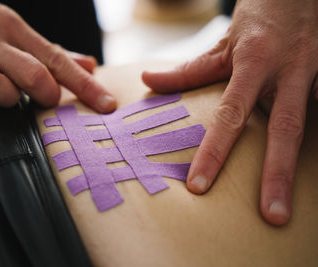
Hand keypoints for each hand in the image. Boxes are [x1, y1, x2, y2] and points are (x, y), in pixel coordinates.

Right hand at [0, 0, 115, 114]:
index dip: (85, 85)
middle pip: (30, 72)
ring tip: (2, 95)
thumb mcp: (13, 29)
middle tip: (47, 99)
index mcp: (11, 27)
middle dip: (46, 93)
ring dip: (5, 97)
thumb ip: (50, 52)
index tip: (108, 105)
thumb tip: (89, 65)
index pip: (57, 60)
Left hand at [142, 0, 317, 225]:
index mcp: (253, 63)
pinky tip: (312, 167)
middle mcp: (288, 70)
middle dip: (278, 175)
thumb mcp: (223, 43)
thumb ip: (190, 70)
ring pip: (315, 120)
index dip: (215, 151)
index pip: (229, 114)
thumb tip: (148, 81)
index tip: (200, 186)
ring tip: (296, 203)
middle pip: (284, 128)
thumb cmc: (259, 18)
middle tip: (273, 216)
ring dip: (308, 163)